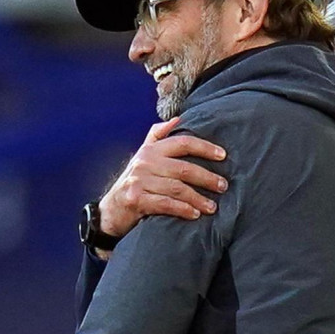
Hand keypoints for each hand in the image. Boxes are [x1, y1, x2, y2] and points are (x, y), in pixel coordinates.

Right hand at [95, 117, 227, 256]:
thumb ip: (158, 136)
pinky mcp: (136, 200)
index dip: (205, 147)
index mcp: (151, 150)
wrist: (110, 210)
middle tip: (223, 186)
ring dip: (198, 198)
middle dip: (207, 177)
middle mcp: (145, 162)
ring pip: (177, 188)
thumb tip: (178, 119)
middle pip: (183, 168)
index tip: (223, 155)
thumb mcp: (143, 155)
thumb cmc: (135, 182)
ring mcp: (139, 181)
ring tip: (213, 206)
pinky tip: (195, 214)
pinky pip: (166, 204)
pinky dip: (183, 209)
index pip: (182, 142)